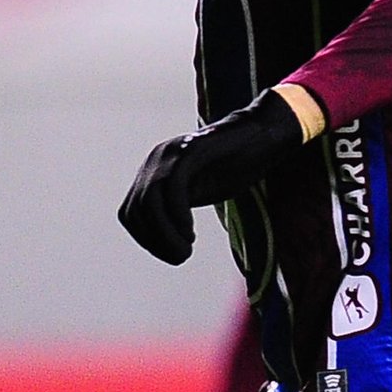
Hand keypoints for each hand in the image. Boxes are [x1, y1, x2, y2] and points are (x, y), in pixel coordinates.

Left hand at [116, 90, 309, 264]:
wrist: (262, 135)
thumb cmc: (233, 167)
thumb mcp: (199, 192)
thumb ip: (176, 209)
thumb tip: (165, 241)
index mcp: (153, 171)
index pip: (129, 213)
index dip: (145, 239)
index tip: (171, 253)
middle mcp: (156, 160)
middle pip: (137, 210)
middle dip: (155, 241)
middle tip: (181, 257)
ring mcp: (172, 153)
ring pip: (150, 201)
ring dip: (164, 234)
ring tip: (186, 250)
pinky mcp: (192, 149)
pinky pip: (173, 186)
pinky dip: (178, 215)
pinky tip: (191, 232)